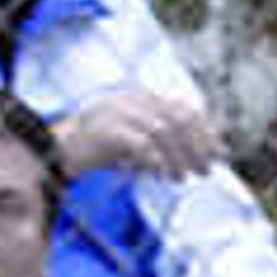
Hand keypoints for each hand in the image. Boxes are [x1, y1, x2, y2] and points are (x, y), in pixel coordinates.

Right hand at [51, 77, 221, 181]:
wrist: (57, 149)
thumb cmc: (96, 150)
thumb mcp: (133, 143)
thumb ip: (158, 145)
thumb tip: (191, 159)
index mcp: (142, 98)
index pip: (182, 109)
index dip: (205, 131)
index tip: (219, 153)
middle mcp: (134, 99)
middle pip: (178, 117)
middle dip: (197, 145)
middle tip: (207, 169)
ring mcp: (121, 111)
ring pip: (163, 130)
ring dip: (178, 156)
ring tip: (183, 177)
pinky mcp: (109, 128)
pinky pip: (142, 143)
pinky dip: (156, 160)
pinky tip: (162, 175)